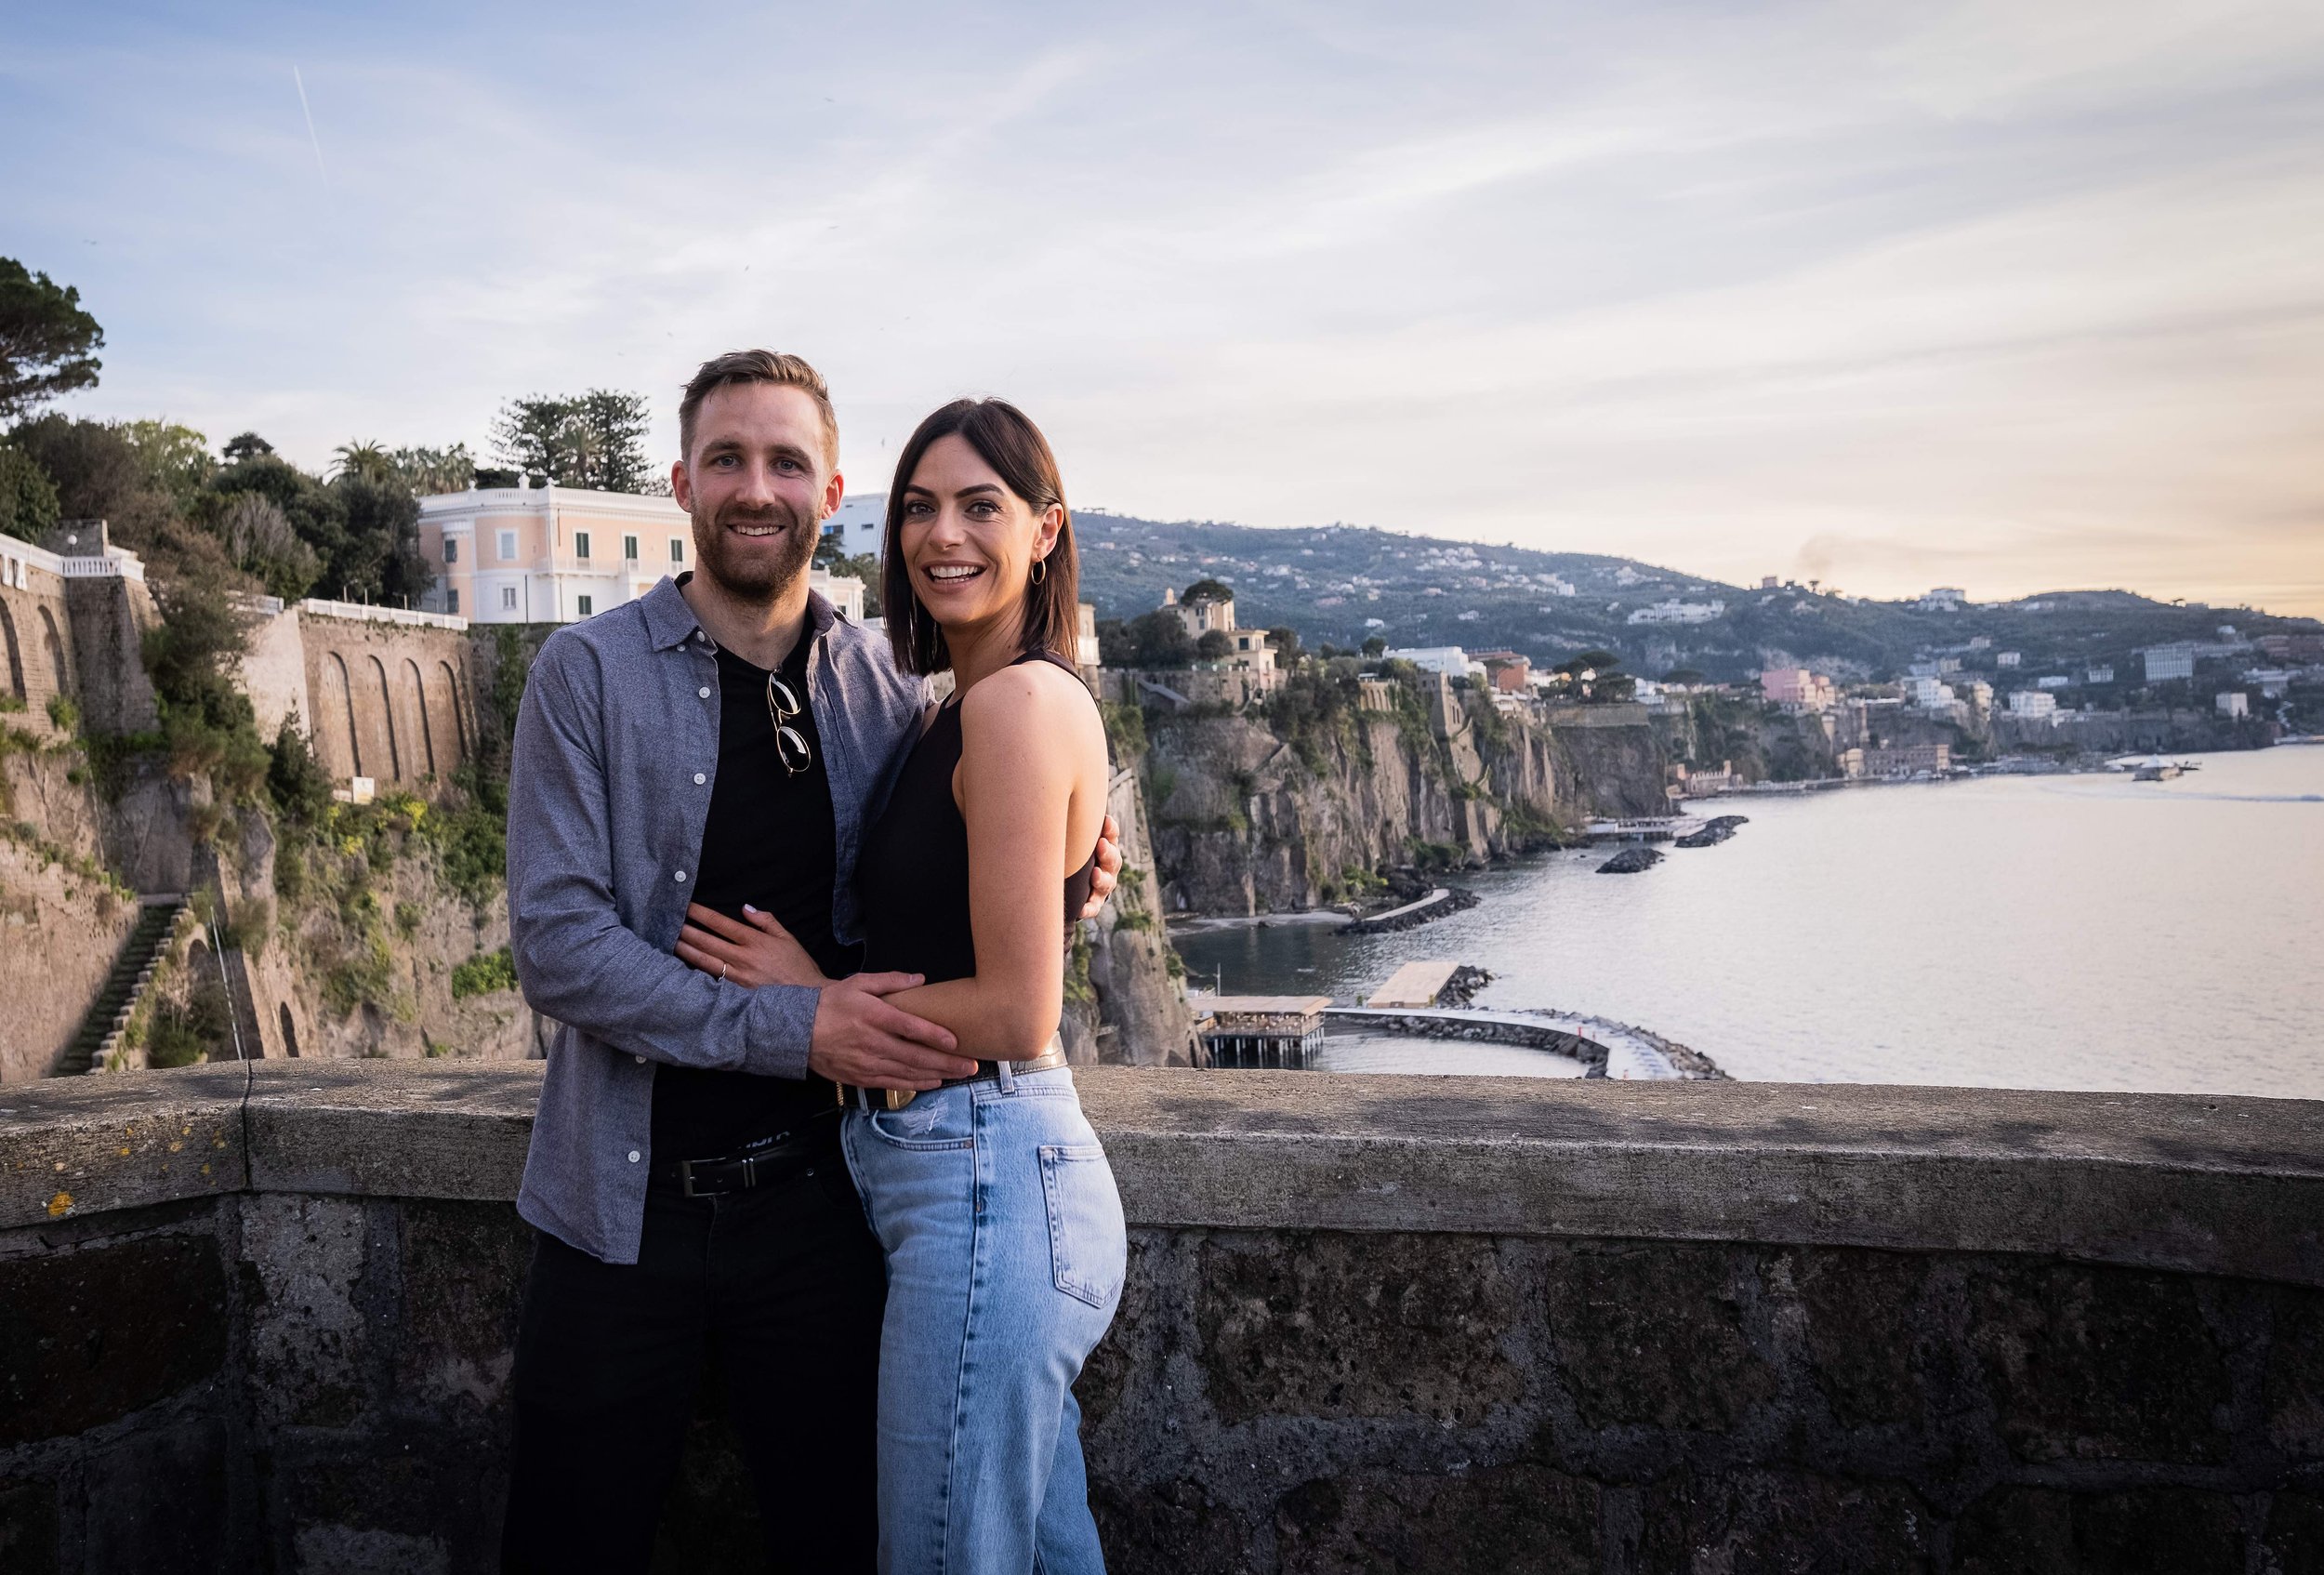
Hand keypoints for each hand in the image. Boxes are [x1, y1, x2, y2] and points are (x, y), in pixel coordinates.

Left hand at [677, 903, 829, 988]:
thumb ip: (766, 922)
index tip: (688, 907)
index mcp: (755, 941)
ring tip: (672, 943)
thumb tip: (746, 909)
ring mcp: (738, 978)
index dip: (702, 914)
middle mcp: (743, 958)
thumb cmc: (799, 968)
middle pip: (708, 942)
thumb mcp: (788, 939)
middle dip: (687, 931)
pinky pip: (712, 981)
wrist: (809, 1001)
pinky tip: (684, 969)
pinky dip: (697, 973)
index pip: (721, 924)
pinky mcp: (736, 994)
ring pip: (705, 962)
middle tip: (670, 923)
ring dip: (687, 951)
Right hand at [808, 975, 976, 1090]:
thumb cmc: (832, 1003)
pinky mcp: (861, 1078)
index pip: (909, 1027)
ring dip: (937, 1074)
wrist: (799, 1030)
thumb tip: (920, 979)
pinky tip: (934, 1082)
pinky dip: (916, 1084)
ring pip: (908, 1073)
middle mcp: (872, 1042)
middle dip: (947, 1062)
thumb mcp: (859, 983)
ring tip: (960, 1074)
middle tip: (971, 1065)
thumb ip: (891, 981)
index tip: (956, 1041)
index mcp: (873, 1016)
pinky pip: (894, 1084)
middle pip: (915, 1055)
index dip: (934, 1035)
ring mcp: (867, 1063)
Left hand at [1078, 813, 1121, 920]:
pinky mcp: (1093, 903)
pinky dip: (1088, 908)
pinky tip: (1081, 909)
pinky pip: (1093, 907)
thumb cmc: (1070, 853)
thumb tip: (1054, 796)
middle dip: (1108, 852)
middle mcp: (1107, 867)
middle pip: (1113, 859)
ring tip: (1095, 874)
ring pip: (1107, 884)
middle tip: (1101, 845)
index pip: (1111, 836)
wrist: (1070, 884)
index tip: (1106, 821)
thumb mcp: (1072, 840)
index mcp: (1104, 847)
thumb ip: (1070, 826)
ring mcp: (1102, 886)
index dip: (1111, 830)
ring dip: (1102, 879)